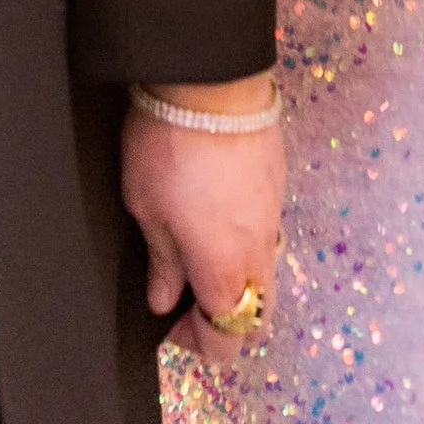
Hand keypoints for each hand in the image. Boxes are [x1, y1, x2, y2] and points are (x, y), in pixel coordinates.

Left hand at [122, 90, 285, 364]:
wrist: (211, 81)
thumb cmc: (170, 145)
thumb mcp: (146, 208)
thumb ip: (161, 262)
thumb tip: (163, 298)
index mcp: (225, 270)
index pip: (227, 338)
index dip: (196, 342)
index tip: (168, 323)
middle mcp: (259, 253)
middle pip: (256, 315)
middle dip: (224, 320)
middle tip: (186, 298)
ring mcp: (274, 218)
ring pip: (265, 275)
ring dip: (237, 280)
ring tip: (196, 253)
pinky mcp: (277, 185)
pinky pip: (267, 234)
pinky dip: (244, 243)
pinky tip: (214, 215)